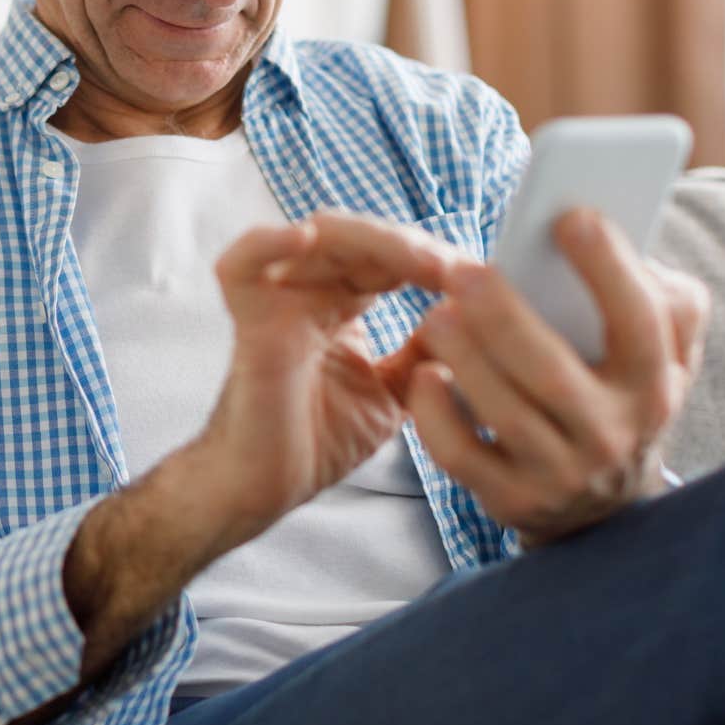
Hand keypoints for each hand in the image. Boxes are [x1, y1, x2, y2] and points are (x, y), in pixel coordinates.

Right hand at [51, 210, 468, 694]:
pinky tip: (306, 237)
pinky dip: (267, 243)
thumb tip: (475, 321)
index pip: (389, 257)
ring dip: (376, 240)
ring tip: (421, 261)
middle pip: (361, 237)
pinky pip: (243, 266)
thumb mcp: (395, 393)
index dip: (434, 259)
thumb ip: (427, 355)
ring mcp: (277, 300)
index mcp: (342, 302)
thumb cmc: (317, 440)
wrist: (267, 488)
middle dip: (414, 246)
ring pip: (320, 237)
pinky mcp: (249, 321)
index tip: (482, 280)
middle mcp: (309, 291)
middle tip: (457, 270)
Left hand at [395, 208, 710, 547]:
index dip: (608, 267)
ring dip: (463, 356)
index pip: (642, 321)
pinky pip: (462, 456)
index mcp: (654, 383)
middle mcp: (613, 434)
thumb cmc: (621, 395)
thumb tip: (620, 241)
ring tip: (436, 315)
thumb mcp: (664, 356)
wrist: (605, 509)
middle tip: (463, 271)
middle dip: (503, 317)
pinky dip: (436, 415)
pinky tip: (423, 375)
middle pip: (552, 373)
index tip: (569, 216)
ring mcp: (561, 474)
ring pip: (504, 413)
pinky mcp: (513, 501)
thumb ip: (663, 299)